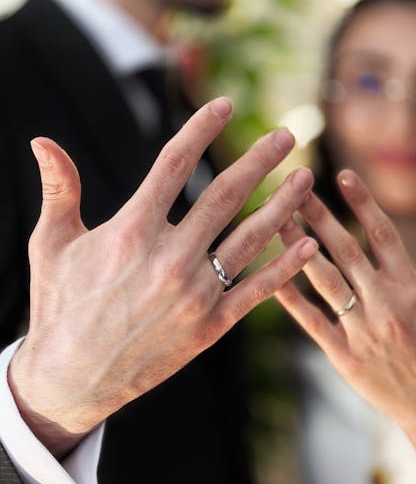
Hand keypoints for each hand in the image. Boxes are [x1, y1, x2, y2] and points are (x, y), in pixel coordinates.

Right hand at [9, 98, 317, 456]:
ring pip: (249, 239)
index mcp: (130, 231)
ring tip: (306, 178)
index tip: (224, 104)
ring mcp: (194, 294)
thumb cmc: (59, 306)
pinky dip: (285, 267)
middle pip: (225, 196)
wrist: (71, 379)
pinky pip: (256, 291)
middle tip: (287, 135)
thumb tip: (41, 141)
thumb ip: (58, 189)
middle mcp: (168, 258)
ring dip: (282, 205)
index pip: (173, 165)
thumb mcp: (51, 244)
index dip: (200, 129)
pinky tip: (307, 242)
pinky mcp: (210, 327)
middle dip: (259, 161)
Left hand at [275, 170, 415, 440]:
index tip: (342, 174)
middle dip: (319, 215)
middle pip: (346, 250)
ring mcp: (362, 331)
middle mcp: (385, 305)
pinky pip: (312, 322)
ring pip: (325, 280)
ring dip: (298, 248)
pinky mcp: (343, 356)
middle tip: (294, 187)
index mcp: (412, 289)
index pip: (383, 234)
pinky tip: (272, 275)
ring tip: (276, 219)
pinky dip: (292, 298)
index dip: (362, 202)